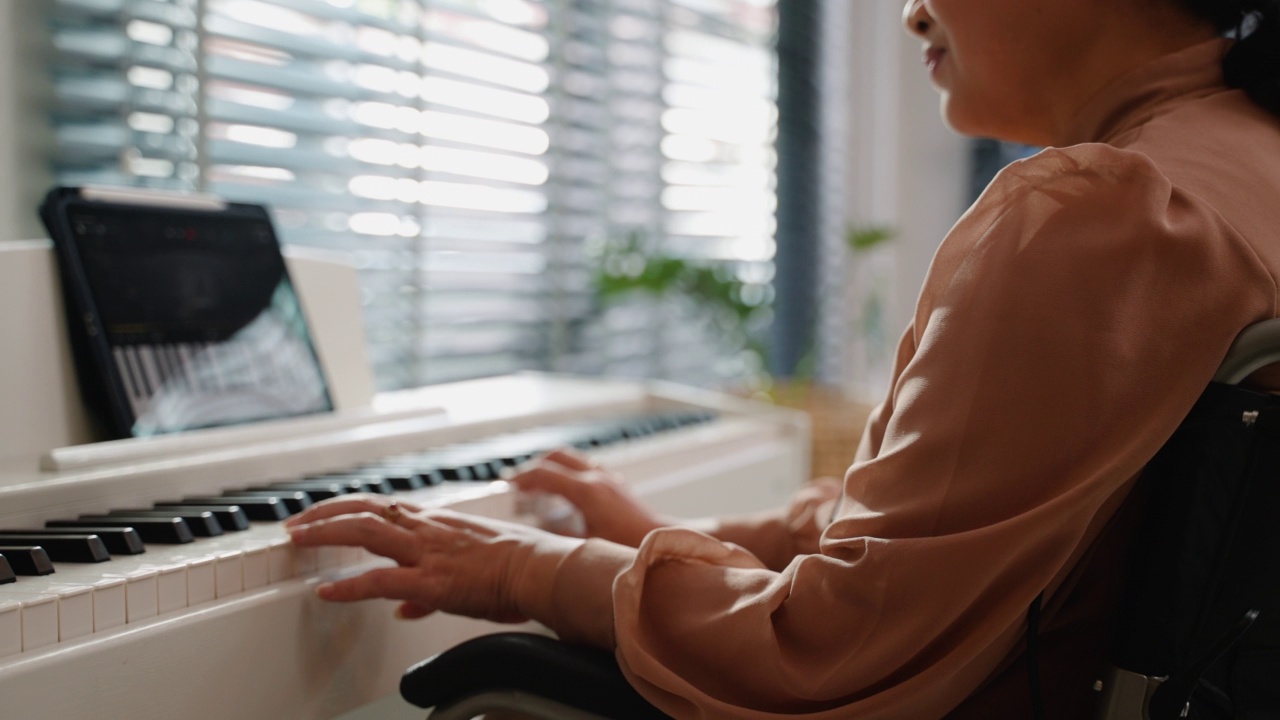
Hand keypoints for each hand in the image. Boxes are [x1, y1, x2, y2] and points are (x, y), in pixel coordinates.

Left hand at [285, 495, 574, 622]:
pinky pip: (381, 580)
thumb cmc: (518, 566)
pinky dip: (350, 586)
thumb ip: (428, 589)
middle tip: (296, 525)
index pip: (381, 504)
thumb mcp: (469, 568)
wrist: (542, 569)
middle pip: (364, 509)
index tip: (321, 514)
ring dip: (326, 533)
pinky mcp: (432, 580)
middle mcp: (427, 529)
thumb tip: (403, 607)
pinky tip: (328, 592)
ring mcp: (428, 552)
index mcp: (437, 522)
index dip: (345, 507)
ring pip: (365, 531)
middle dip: (324, 515)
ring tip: (298, 540)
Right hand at [509, 448, 667, 547]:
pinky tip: (565, 494)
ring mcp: (609, 479)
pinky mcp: (617, 485)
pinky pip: (586, 469)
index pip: (544, 473)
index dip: (521, 478)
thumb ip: (558, 538)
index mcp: (586, 492)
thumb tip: (536, 534)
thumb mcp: (585, 547)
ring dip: (552, 468)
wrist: (663, 543)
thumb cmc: (629, 549)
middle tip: (518, 481)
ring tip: (537, 486)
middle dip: (534, 466)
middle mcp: (597, 479)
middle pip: (557, 456)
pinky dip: (569, 474)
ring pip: (572, 460)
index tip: (507, 487)